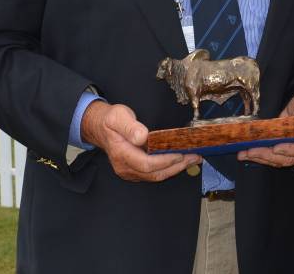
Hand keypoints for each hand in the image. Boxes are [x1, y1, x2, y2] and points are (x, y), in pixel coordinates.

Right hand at [81, 100, 199, 181]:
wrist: (99, 128)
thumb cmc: (110, 121)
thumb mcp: (118, 116)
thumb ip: (130, 127)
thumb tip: (142, 136)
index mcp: (121, 153)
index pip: (146, 164)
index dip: (165, 161)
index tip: (180, 154)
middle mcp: (124, 166)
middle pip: (154, 174)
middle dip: (176, 166)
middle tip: (193, 157)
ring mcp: (129, 171)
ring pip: (155, 176)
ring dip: (175, 169)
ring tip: (191, 159)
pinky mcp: (134, 171)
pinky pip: (153, 174)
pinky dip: (168, 168)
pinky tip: (179, 161)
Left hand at [237, 91, 293, 167]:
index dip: (289, 150)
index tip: (275, 148)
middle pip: (287, 158)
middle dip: (267, 156)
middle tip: (250, 151)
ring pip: (278, 160)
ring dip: (260, 158)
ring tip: (243, 154)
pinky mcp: (284, 150)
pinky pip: (273, 157)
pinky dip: (260, 156)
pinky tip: (247, 153)